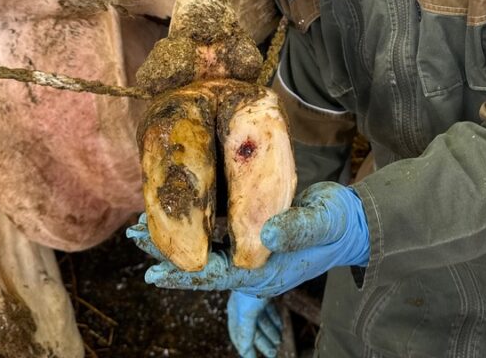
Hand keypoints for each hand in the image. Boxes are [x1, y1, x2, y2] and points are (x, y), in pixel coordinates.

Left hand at [125, 182, 369, 296]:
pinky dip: (195, 224)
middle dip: (167, 253)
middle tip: (133, 235)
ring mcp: (251, 252)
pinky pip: (217, 233)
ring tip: (143, 223)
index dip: (184, 273)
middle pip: (201, 264)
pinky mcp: (252, 234)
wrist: (352, 222)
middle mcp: (252, 266)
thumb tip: (266, 231)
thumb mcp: (323, 223)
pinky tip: (180, 209)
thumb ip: (298, 229)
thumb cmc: (339, 223)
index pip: (216, 275)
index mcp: (265, 271)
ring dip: (176, 238)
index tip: (152, 271)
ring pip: (205, 248)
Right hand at [228, 291, 281, 357]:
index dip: (245, 348)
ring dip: (271, 333)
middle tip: (273, 354)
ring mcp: (256, 300)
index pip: (238, 336)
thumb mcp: (246, 317)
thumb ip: (244, 335)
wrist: (259, 267)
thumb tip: (244, 353)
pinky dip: (275, 320)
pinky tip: (281, 327)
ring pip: (263, 321)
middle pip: (253, 330)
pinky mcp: (267, 293)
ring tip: (279, 342)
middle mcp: (244, 307)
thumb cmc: (250, 292)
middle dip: (263, 343)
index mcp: (236, 313)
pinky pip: (271, 310)